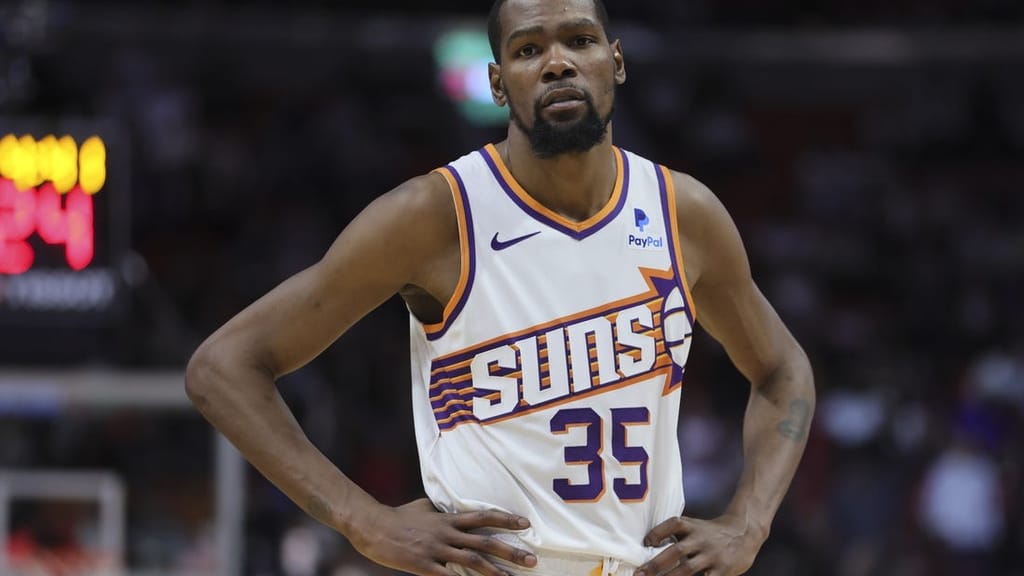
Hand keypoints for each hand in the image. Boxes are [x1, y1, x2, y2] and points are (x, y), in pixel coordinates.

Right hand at [350, 498, 537, 575]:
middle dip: (510, 551)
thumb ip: (440, 510)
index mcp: (447, 519)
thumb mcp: (423, 507)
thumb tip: (449, 508)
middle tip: (532, 559)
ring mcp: (436, 550)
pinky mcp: (424, 566)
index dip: (505, 520)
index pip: (482, 517)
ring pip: (472, 560)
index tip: (526, 524)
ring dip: (495, 571)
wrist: (373, 526)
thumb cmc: (398, 516)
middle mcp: (446, 533)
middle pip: (484, 542)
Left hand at [634, 515, 765, 575]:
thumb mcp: (696, 527)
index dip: (658, 532)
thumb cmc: (712, 533)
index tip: (646, 542)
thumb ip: (677, 535)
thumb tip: (649, 548)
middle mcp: (701, 540)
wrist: (744, 532)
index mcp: (692, 526)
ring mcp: (712, 556)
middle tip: (639, 574)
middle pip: (676, 551)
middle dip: (656, 565)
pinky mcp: (723, 570)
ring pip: (687, 569)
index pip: (672, 524)